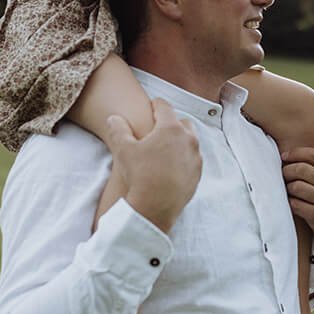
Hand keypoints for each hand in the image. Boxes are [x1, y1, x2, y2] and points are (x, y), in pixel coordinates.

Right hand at [105, 100, 200, 232]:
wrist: (154, 208)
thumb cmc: (139, 176)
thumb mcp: (123, 150)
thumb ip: (118, 129)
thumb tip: (114, 118)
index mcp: (171, 128)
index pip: (164, 106)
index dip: (154, 105)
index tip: (150, 107)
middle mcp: (188, 139)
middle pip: (182, 122)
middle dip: (170, 123)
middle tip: (157, 130)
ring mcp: (196, 157)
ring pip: (190, 140)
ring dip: (179, 140)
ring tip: (164, 148)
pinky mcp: (198, 173)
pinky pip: (193, 158)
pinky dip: (184, 157)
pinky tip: (171, 165)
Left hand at [281, 148, 313, 256]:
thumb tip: (295, 156)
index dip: (296, 153)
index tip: (284, 156)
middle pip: (301, 169)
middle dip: (287, 170)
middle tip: (282, 174)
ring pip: (296, 186)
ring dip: (287, 187)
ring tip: (288, 190)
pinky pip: (296, 204)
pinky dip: (290, 202)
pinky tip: (292, 202)